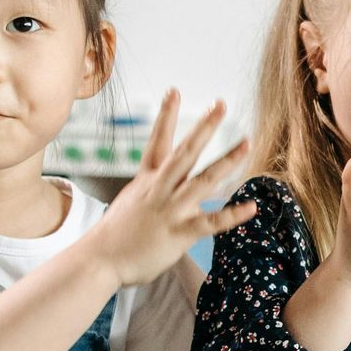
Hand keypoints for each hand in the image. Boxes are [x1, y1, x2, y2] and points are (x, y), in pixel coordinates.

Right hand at [90, 91, 255, 286]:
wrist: (99, 260)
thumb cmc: (114, 236)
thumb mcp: (131, 203)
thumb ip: (152, 193)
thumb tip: (165, 193)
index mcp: (147, 181)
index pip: (157, 141)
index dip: (166, 115)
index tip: (174, 91)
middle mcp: (160, 189)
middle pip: (185, 152)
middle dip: (204, 128)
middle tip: (221, 105)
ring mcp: (170, 210)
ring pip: (203, 180)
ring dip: (227, 161)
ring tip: (246, 143)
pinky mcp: (179, 233)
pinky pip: (211, 222)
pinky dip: (232, 215)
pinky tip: (251, 207)